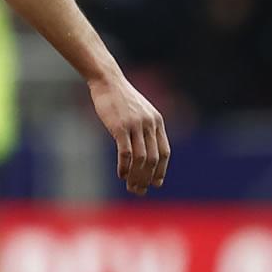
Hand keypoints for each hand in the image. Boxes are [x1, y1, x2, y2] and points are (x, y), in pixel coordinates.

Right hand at [89, 73, 169, 195]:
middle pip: (153, 159)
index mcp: (157, 122)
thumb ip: (145, 128)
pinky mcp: (120, 127)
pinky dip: (124, 167)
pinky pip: (126, 153)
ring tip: (130, 186)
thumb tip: (146, 149)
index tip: (156, 183)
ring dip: (136, 176)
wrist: (107, 81)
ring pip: (141, 159)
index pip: (164, 152)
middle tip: (139, 190)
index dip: (161, 170)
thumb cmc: (121, 97)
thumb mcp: (140, 111)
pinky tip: (121, 174)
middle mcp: (149, 124)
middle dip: (147, 178)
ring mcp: (135, 126)